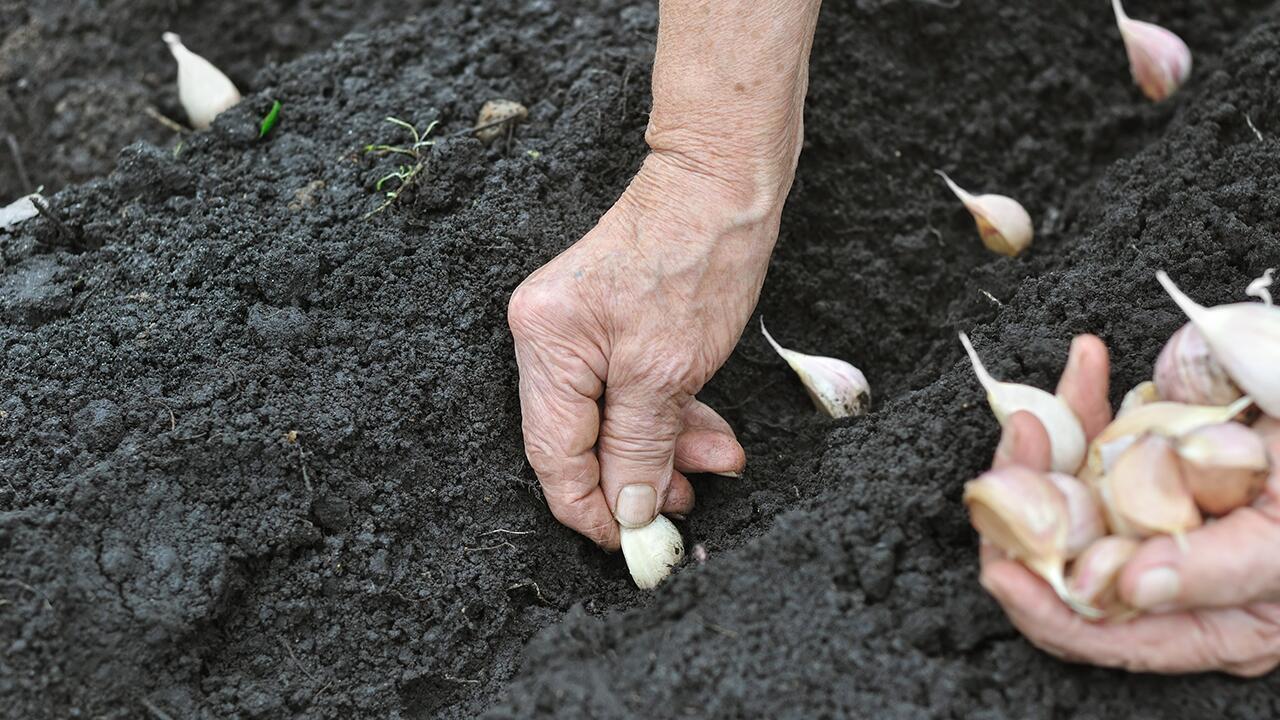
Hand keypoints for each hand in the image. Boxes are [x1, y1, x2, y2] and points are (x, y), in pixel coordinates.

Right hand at [508, 152, 782, 547]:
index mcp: (545, 344)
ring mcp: (577, 327)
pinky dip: (668, 413)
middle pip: (582, 439)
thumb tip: (628, 510)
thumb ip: (640, 446)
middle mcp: (547, 336)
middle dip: (639, 476)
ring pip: (613, 416)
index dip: (591, 509)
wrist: (723, 179)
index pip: (553, 455)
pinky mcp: (610, 321)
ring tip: (718, 461)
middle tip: (688, 505)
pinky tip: (708, 431)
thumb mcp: (669, 371)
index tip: (633, 544)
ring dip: (666, 446)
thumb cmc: (697, 257)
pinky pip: (629, 387)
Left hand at [979, 335, 1279, 675]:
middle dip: (1025, 508)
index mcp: (1206, 621)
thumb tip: (1135, 588)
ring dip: (1042, 447)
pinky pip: (1097, 435)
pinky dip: (1084, 400)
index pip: (1103, 634)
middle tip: (1018, 458)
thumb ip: (1220, 569)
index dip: (1045, 609)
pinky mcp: (1149, 456)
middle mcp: (1165, 573)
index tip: (1003, 572)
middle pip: (1064, 558)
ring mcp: (1150, 511)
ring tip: (1034, 416)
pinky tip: (1087, 362)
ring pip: (1065, 492)